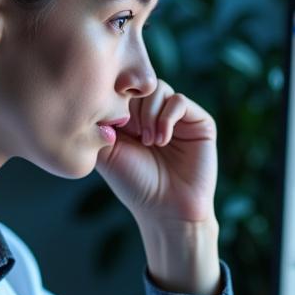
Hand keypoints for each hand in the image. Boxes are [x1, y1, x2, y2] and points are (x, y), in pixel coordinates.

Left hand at [95, 79, 217, 225]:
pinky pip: (179, 100)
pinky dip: (166, 117)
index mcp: (133, 119)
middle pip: (140, 85)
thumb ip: (98, 124)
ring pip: (158, 88)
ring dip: (149, 114)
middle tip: (134, 136)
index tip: (114, 125)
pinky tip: (162, 140)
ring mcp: (178, 117)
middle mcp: (155, 115)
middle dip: (132, 107)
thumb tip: (95, 95)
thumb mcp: (107, 153)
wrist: (166, 209)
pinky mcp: (199, 121)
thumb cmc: (135, 185)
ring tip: (148, 141)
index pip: (121, 89)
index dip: (115, 99)